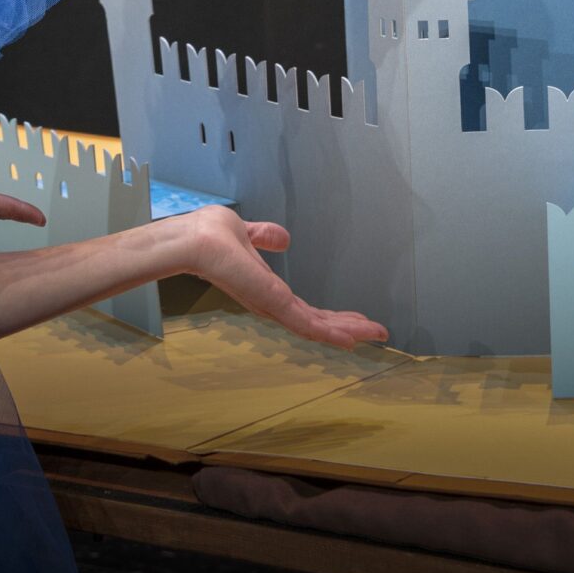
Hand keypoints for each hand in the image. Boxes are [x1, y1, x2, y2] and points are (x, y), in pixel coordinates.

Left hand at [170, 206, 387, 349]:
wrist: (195, 240)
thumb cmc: (210, 234)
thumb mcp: (247, 233)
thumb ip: (264, 236)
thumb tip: (284, 239)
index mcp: (266, 289)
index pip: (305, 308)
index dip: (332, 314)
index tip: (357, 318)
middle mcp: (271, 302)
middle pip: (317, 321)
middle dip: (348, 326)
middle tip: (378, 332)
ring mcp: (272, 305)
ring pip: (317, 326)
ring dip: (348, 331)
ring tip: (376, 334)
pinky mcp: (272, 303)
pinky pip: (305, 324)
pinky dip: (330, 333)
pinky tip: (351, 339)